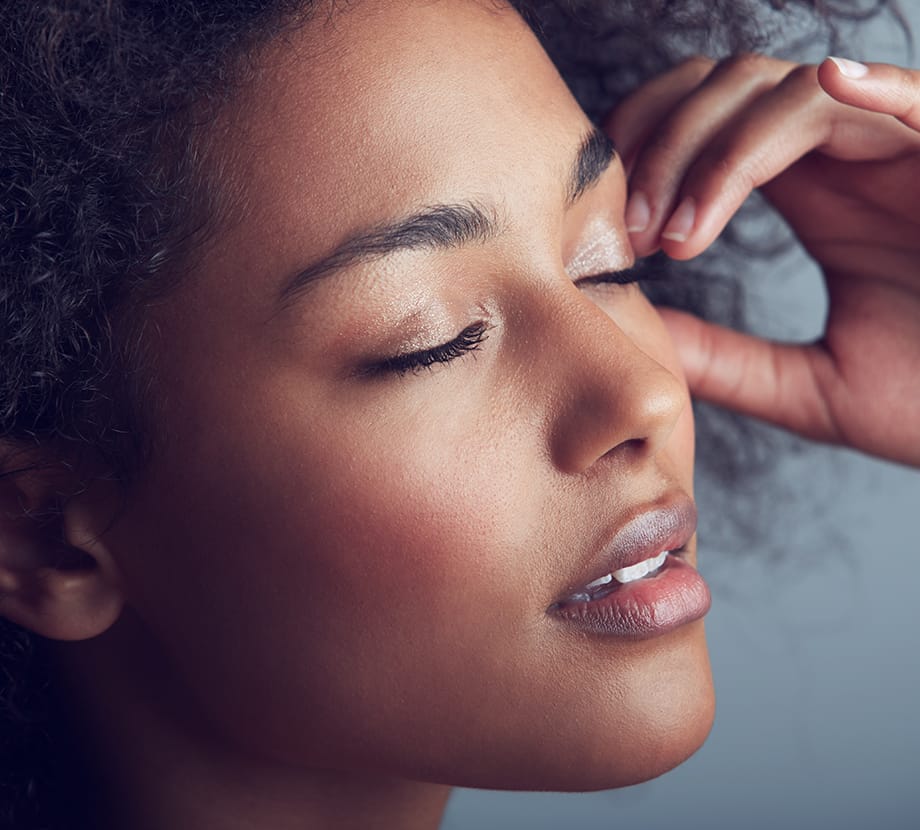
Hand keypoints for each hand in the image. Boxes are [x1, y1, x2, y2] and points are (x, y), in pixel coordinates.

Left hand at [605, 55, 919, 465]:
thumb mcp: (807, 388)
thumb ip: (722, 358)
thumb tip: (640, 332)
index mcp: (815, 199)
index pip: (710, 130)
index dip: (648, 154)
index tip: (614, 229)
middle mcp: (850, 163)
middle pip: (734, 89)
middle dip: (665, 141)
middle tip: (631, 227)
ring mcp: (906, 155)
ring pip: (794, 90)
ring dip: (718, 150)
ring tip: (678, 235)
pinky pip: (914, 99)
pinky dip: (868, 89)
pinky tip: (822, 90)